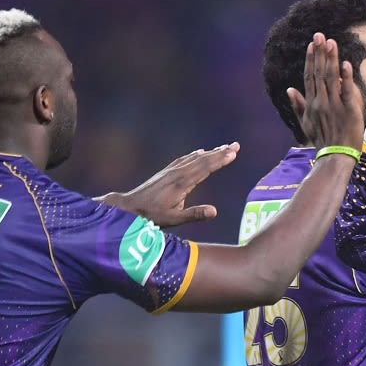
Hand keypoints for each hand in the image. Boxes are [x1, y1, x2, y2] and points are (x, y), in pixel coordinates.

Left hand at [99, 144, 239, 227]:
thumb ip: (194, 214)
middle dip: (220, 152)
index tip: (233, 153)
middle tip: (235, 145)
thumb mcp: (174, 219)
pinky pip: (184, 159)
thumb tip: (214, 211)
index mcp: (182, 183)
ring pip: (194, 158)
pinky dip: (195, 155)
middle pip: (203, 159)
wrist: (129, 207)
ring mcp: (171, 171)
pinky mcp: (166, 172)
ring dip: (210, 152)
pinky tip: (199, 153)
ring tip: (223, 148)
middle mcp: (178, 173)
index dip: (220, 160)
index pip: (205, 168)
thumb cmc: (151, 216)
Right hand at [289, 33, 364, 151]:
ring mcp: (334, 105)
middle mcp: (321, 101)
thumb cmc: (322, 140)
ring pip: (331, 78)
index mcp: (311, 103)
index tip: (312, 44)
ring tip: (331, 42)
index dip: (310, 59)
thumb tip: (289, 89)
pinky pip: (347, 91)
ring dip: (331, 59)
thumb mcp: (306, 124)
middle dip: (319, 53)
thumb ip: (298, 105)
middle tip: (320, 35)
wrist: (335, 156)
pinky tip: (345, 64)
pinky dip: (345, 78)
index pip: (309, 76)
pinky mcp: (348, 110)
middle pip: (319, 73)